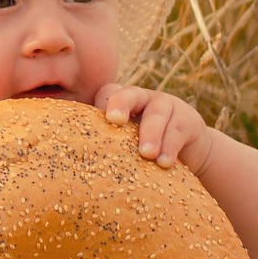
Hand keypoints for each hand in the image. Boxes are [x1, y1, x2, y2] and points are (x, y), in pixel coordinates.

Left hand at [97, 84, 218, 172]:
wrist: (189, 152)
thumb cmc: (144, 148)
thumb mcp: (125, 143)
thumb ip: (103, 145)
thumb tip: (68, 164)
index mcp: (123, 103)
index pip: (108, 93)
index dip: (100, 102)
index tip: (94, 117)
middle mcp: (143, 99)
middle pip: (130, 94)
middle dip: (121, 104)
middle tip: (114, 120)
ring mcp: (167, 106)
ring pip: (157, 114)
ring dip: (151, 134)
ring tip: (147, 155)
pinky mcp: (187, 120)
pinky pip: (177, 131)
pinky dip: (170, 147)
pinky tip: (164, 163)